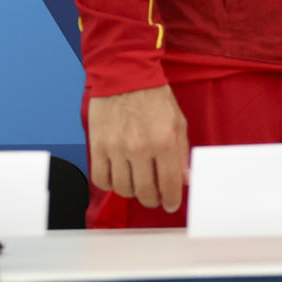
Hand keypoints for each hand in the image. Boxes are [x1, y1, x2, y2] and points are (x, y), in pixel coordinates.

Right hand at [88, 84, 189, 212]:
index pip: (168, 183)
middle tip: (155, 199)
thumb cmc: (154, 97)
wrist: (124, 76)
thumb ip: (181, 152)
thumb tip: (184, 179)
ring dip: (132, 193)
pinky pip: (100, 179)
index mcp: (163, 142)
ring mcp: (115, 149)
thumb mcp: (178, 121)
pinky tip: (118, 179)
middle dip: (152, 200)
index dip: (171, 199)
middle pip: (144, 191)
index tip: (171, 205)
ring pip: (122, 189)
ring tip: (138, 187)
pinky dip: (109, 185)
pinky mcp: (96, 146)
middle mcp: (139, 149)